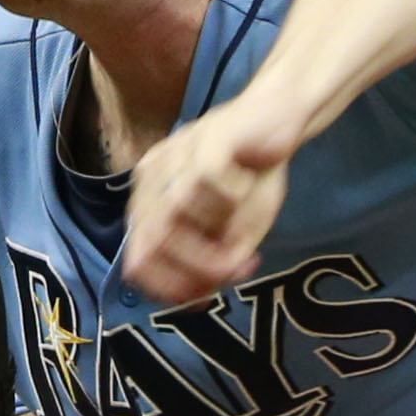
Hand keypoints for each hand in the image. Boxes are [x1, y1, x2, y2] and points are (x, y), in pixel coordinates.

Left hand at [124, 89, 299, 302]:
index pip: (137, 260)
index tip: (205, 299)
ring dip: (220, 236)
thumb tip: (201, 297)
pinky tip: (249, 188)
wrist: (278, 116)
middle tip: (233, 274)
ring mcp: (175, 157)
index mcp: (150, 201)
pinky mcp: (204, 141)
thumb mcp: (234, 231)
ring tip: (248, 239)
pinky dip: (235, 198)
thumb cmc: (252, 174)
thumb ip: (216, 263)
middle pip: (152, 244)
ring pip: (180, 217)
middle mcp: (154, 178)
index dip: (168, 288)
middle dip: (195, 270)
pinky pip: (212, 185)